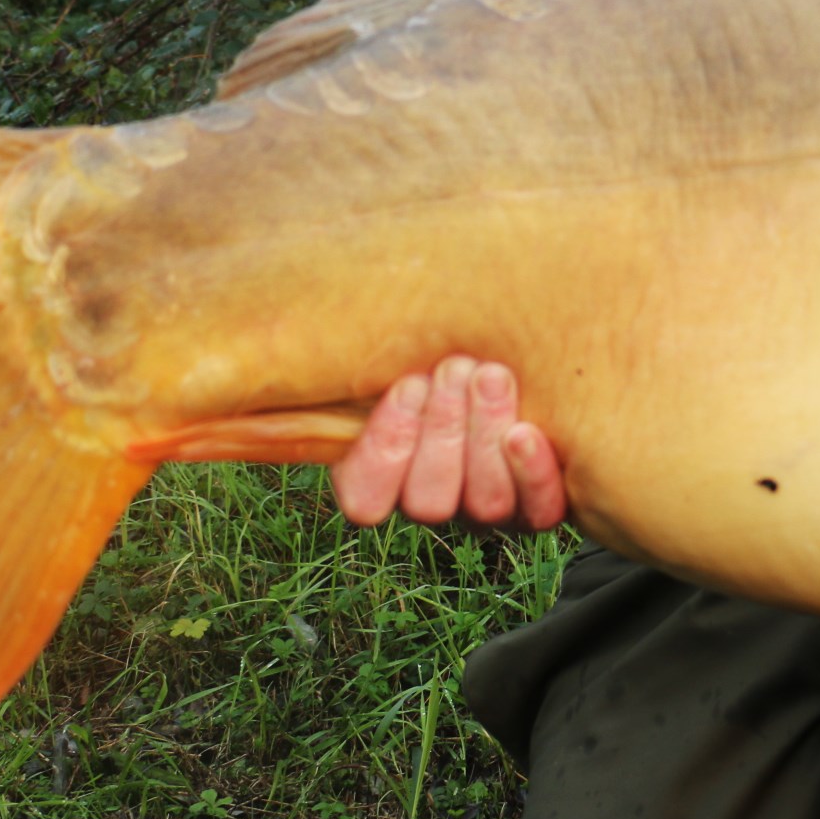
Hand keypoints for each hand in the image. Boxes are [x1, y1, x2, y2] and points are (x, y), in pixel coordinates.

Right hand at [330, 355, 566, 529]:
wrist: (515, 353)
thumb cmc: (440, 345)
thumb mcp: (396, 350)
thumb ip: (362, 356)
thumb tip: (279, 305)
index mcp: (382, 478)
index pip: (365, 500)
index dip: (384, 449)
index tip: (407, 385)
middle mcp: (434, 501)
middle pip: (428, 502)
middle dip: (442, 430)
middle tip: (454, 368)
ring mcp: (487, 510)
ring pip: (483, 504)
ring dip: (485, 435)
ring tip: (491, 377)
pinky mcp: (538, 507)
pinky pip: (540, 512)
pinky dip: (531, 473)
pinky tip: (526, 432)